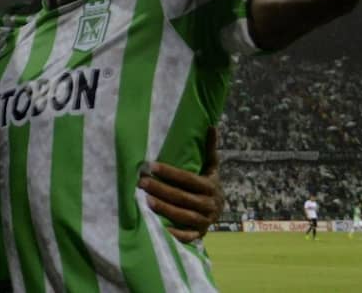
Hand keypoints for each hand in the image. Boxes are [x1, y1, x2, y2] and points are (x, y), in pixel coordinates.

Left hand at [138, 127, 223, 242]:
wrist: (220, 209)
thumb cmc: (209, 183)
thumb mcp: (211, 167)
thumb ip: (209, 149)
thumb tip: (211, 126)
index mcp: (211, 186)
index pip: (188, 179)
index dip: (170, 172)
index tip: (151, 165)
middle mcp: (210, 205)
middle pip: (182, 197)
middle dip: (161, 189)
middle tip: (141, 182)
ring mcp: (205, 221)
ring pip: (183, 216)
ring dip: (164, 209)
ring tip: (145, 200)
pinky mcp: (200, 234)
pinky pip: (187, 236)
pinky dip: (174, 234)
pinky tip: (158, 227)